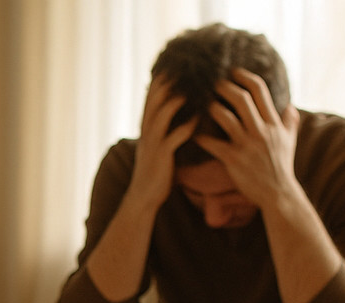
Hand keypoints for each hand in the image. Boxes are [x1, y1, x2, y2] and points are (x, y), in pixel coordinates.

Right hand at [125, 75, 197, 213]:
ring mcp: (153, 140)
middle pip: (157, 95)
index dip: (166, 76)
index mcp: (147, 124)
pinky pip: (176, 134)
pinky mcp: (162, 154)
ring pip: (164, 110)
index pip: (153, 92)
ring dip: (181, 96)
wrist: (143, 197)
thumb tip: (182, 112)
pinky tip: (201, 117)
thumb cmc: (156, 171)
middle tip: (193, 65)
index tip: (183, 63)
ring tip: (199, 85)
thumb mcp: (158, 144)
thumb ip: (167, 127)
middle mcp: (147, 128)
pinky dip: (188, 124)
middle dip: (173, 79)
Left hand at [195, 69, 303, 212]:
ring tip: (202, 104)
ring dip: (211, 108)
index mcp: (274, 122)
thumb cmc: (282, 167)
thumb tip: (291, 106)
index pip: (260, 91)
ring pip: (225, 117)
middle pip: (241, 99)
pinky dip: (200, 137)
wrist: (278, 193)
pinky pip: (213, 144)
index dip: (245, 77)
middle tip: (212, 83)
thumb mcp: (290, 142)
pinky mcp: (234, 159)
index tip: (233, 72)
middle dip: (224, 87)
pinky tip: (192, 133)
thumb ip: (290, 122)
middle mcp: (261, 130)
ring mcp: (247, 144)